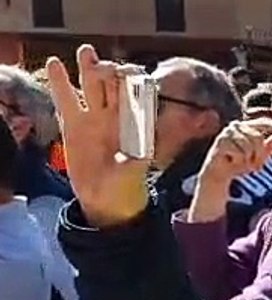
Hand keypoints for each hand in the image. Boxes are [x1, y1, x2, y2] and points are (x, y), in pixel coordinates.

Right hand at [45, 46, 148, 228]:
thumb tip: (141, 155)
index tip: (131, 74)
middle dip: (111, 71)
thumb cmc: (127, 186)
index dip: (134, 81)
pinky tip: (54, 65)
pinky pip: (66, 100)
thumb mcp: (134, 175)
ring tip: (87, 51)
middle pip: (114, 85)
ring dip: (89, 68)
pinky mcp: (74, 124)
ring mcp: (94, 117)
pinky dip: (60, 83)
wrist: (106, 198)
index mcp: (135, 124)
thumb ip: (137, 162)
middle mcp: (115, 116)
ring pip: (91, 86)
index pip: (136, 94)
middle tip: (105, 65)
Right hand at [188, 118, 271, 222]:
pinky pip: (239, 152)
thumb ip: (270, 145)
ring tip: (243, 164)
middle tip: (255, 166)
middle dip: (259, 155)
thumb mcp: (258, 155)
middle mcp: (235, 126)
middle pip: (258, 137)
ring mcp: (226, 133)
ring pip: (249, 146)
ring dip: (249, 159)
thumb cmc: (239, 163)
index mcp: (245, 127)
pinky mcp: (220, 143)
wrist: (219, 174)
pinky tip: (232, 162)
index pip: (262, 122)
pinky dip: (239, 161)